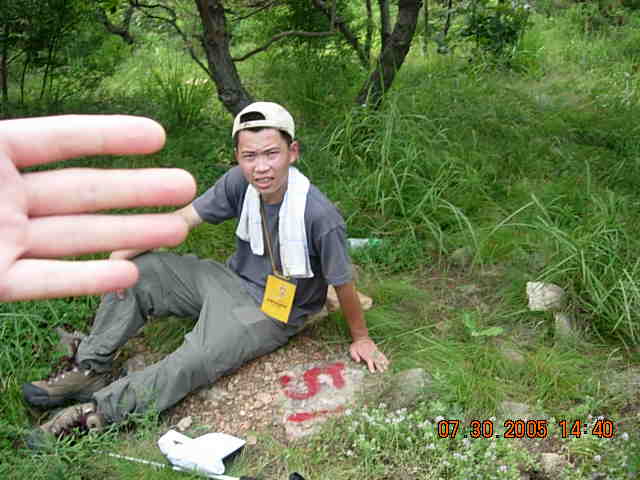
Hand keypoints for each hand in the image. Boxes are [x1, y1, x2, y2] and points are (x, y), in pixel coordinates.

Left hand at [0, 115, 195, 301]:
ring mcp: (3, 240)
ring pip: (76, 236)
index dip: (108, 136)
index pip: (59, 140)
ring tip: (177, 231)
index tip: (157, 136)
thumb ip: (0, 136)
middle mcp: (4, 198)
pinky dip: (87, 279)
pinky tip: (128, 275)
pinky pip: (46, 280)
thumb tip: (12, 125)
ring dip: (129, 233)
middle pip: (82, 191)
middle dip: (138, 188)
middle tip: (186, 185)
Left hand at [349, 337, 388, 372]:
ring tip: (386, 367)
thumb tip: (358, 361)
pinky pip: (381, 354)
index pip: (368, 361)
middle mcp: (370, 353)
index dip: (371, 366)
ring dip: (383, 362)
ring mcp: (374, 351)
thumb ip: (354, 355)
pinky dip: (384, 358)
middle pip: (375, 360)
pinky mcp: (376, 349)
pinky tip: (388, 362)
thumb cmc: (356, 345)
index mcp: (364, 354)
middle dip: (379, 366)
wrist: (361, 337)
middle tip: (382, 371)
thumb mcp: (352, 349)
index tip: (373, 371)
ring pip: (379, 357)